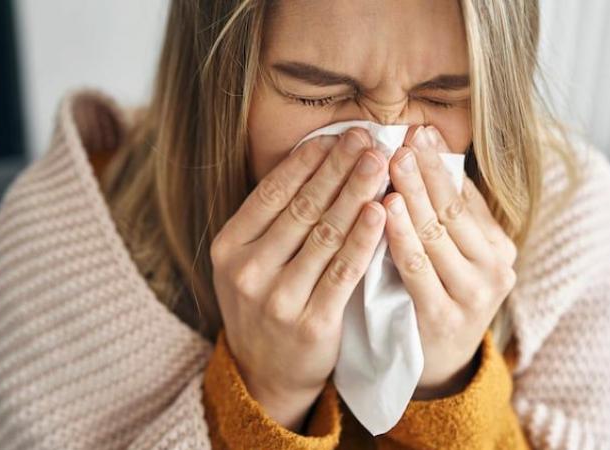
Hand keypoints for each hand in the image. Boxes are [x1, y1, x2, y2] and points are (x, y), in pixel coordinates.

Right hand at [210, 127, 387, 430]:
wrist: (267, 373)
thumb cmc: (266, 304)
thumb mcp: (249, 262)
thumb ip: (273, 220)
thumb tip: (316, 160)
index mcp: (228, 247)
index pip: (272, 193)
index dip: (307, 161)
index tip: (337, 135)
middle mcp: (247, 271)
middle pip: (301, 208)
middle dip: (338, 168)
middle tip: (367, 138)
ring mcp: (277, 299)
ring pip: (325, 234)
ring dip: (355, 194)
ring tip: (379, 163)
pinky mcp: (311, 324)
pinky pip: (343, 272)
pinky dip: (364, 239)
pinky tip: (380, 211)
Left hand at [383, 125, 517, 399]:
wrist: (437, 364)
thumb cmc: (438, 297)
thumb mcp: (452, 256)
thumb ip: (443, 216)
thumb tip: (423, 157)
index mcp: (498, 247)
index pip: (467, 196)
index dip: (441, 164)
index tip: (420, 132)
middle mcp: (495, 268)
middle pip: (453, 210)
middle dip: (426, 172)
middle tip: (403, 138)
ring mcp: (473, 295)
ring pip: (438, 234)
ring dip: (414, 195)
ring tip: (393, 162)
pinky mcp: (444, 318)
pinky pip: (418, 269)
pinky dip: (402, 236)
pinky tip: (386, 210)